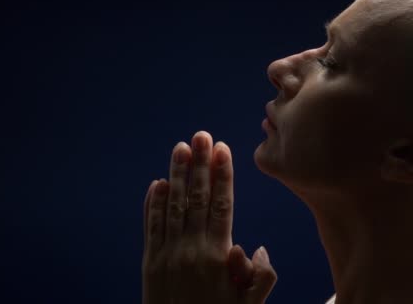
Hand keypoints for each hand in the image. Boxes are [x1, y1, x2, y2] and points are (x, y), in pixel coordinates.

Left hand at [142, 131, 276, 303]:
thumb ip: (262, 277)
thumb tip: (255, 246)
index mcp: (217, 257)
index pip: (222, 205)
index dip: (222, 175)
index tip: (223, 150)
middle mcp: (190, 249)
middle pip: (196, 198)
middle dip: (199, 164)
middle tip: (202, 136)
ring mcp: (167, 255)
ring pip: (172, 206)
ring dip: (176, 175)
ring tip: (180, 148)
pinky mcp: (150, 264)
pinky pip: (151, 226)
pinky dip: (152, 203)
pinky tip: (156, 184)